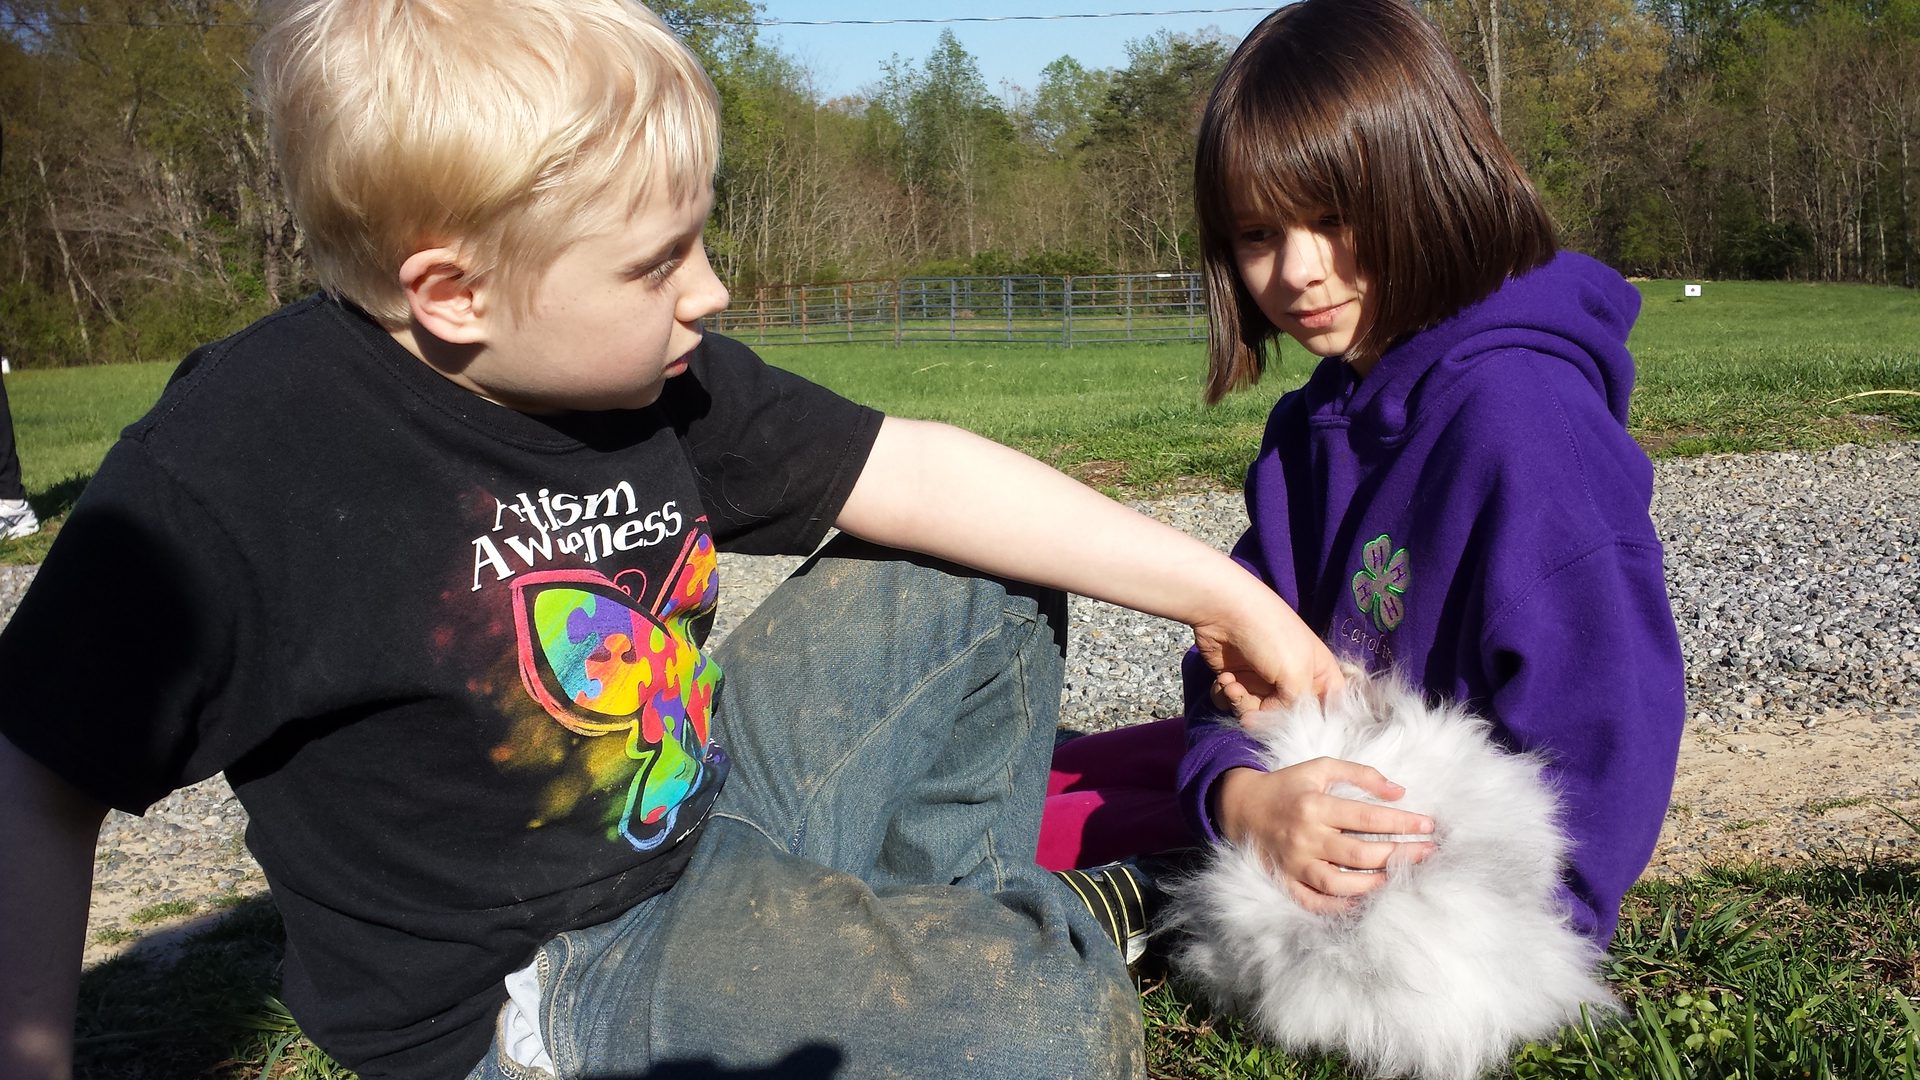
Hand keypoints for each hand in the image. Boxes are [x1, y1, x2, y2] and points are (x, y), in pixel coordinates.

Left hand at [1192, 591, 1344, 711]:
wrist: (1224, 611)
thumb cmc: (1270, 636)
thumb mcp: (1297, 673)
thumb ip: (1296, 707)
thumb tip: (1270, 723)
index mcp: (1319, 675)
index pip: (1330, 708)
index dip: (1318, 721)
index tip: (1298, 725)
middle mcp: (1293, 680)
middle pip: (1286, 717)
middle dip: (1265, 713)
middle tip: (1250, 700)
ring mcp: (1264, 681)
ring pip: (1256, 713)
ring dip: (1240, 703)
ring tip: (1231, 684)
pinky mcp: (1238, 679)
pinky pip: (1233, 703)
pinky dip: (1226, 695)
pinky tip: (1223, 679)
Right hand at [1214, 761, 1434, 913]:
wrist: (1241, 806)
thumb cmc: (1287, 786)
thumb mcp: (1320, 768)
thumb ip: (1360, 774)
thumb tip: (1399, 791)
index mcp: (1315, 804)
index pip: (1368, 817)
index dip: (1403, 822)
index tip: (1428, 825)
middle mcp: (1305, 836)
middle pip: (1361, 853)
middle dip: (1400, 854)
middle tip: (1427, 852)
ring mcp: (1294, 863)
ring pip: (1340, 882)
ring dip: (1375, 883)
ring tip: (1400, 876)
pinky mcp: (1285, 881)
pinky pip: (1314, 901)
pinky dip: (1339, 905)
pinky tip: (1363, 900)